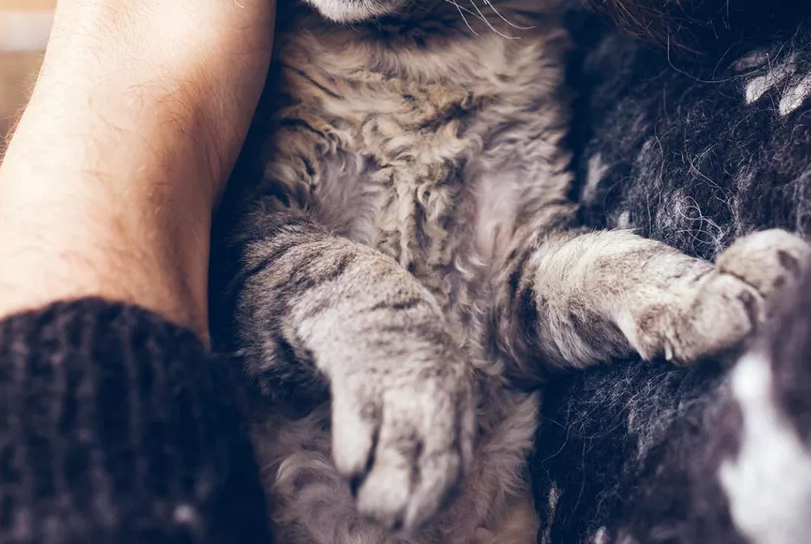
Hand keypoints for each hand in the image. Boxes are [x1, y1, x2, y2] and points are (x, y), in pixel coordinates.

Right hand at [329, 321, 474, 530]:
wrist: (362, 290)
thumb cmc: (396, 346)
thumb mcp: (430, 376)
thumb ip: (434, 422)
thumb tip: (423, 484)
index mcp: (455, 392)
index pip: (459, 454)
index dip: (443, 493)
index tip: (422, 518)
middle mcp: (433, 385)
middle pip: (434, 450)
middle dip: (419, 495)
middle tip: (396, 523)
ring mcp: (398, 374)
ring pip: (399, 438)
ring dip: (387, 481)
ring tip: (370, 509)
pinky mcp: (358, 362)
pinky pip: (361, 409)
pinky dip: (357, 443)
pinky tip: (351, 470)